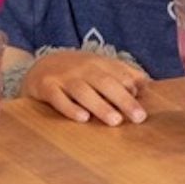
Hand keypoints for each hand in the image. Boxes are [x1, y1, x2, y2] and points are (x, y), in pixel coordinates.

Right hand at [24, 50, 149, 125]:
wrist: (37, 67)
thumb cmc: (76, 72)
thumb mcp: (99, 67)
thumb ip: (122, 74)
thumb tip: (146, 85)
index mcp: (97, 63)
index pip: (119, 75)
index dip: (132, 89)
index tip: (144, 107)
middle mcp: (81, 68)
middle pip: (105, 83)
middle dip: (123, 100)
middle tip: (138, 117)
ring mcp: (62, 77)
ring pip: (83, 91)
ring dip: (100, 105)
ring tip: (115, 120)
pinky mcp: (45, 87)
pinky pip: (58, 98)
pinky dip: (70, 108)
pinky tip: (83, 118)